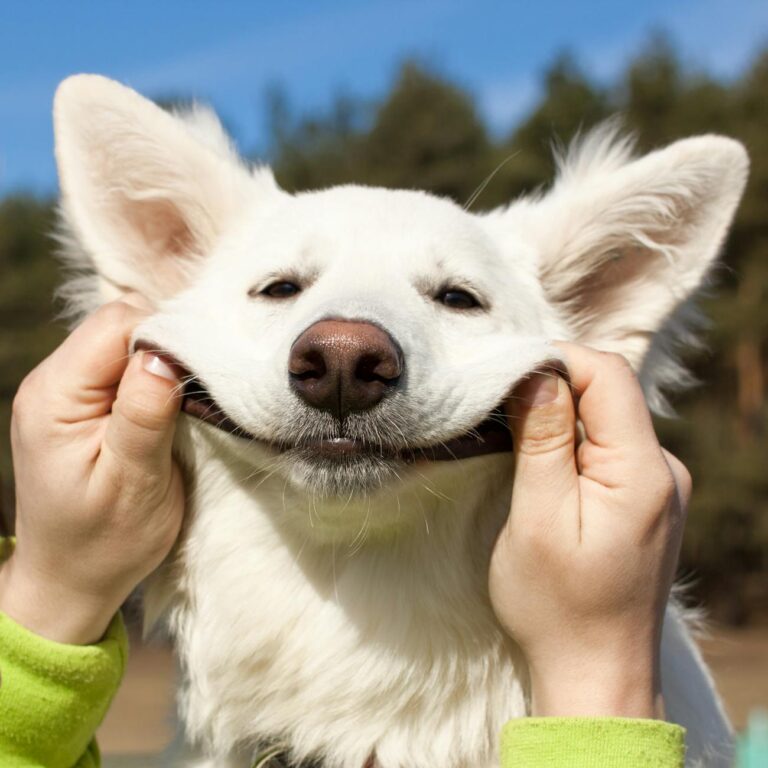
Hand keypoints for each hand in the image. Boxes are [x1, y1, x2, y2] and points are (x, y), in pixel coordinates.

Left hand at [0, 298, 183, 643]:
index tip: (205, 373)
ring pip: (127, 339)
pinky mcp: (83, 401)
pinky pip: (125, 362)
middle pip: (120, 323)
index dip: (168, 337)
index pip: (116, 325)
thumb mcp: (133, 483)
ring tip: (190, 397)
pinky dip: (156, 373)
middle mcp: (52, 382)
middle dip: (169, 344)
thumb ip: (144, 414)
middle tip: (203, 387)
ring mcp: (66, 389)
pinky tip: (173, 400)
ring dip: (165, 359)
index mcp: (55, 397)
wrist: (71, 579)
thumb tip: (166, 353)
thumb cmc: (104, 542)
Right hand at [489, 342, 689, 717]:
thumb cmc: (557, 605)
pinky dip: (572, 441)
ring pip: (607, 418)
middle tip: (496, 407)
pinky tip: (542, 463)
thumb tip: (536, 372)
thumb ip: (543, 441)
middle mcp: (664, 471)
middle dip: (551, 386)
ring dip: (559, 416)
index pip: (607, 374)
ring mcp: (659, 487)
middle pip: (609, 392)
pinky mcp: (646, 501)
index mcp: (644, 471)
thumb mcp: (537, 518)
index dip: (554, 360)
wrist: (596, 674)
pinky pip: (610, 447)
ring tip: (511, 436)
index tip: (501, 376)